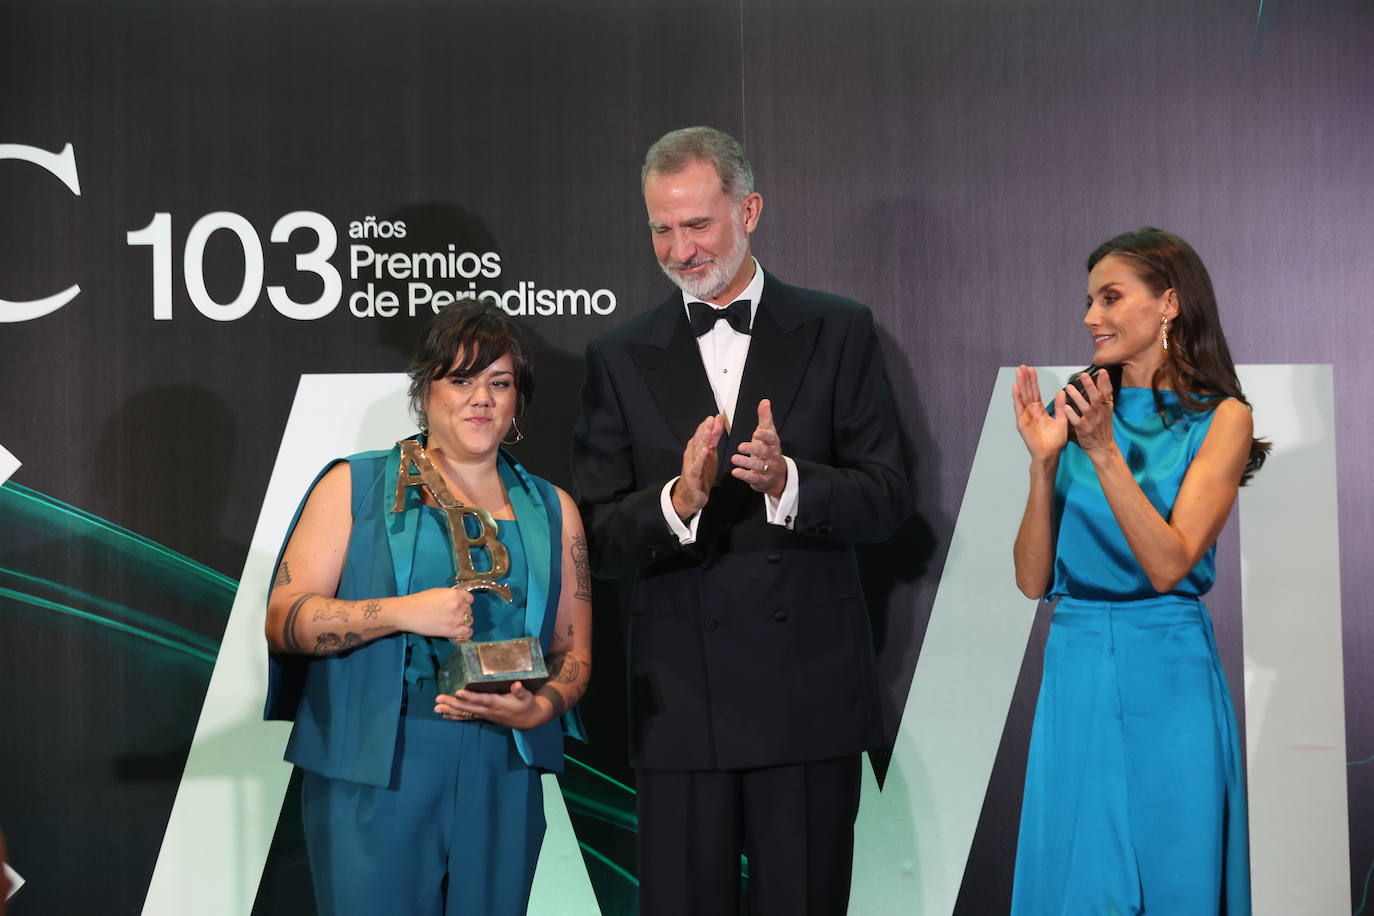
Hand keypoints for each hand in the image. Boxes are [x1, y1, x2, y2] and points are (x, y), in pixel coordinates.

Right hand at [402, 587, 474, 640]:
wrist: (408, 613)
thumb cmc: (420, 601)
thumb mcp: (439, 592)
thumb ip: (451, 596)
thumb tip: (459, 600)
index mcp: (455, 595)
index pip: (470, 598)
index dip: (464, 601)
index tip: (459, 604)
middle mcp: (458, 606)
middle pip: (469, 610)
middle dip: (462, 611)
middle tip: (452, 614)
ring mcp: (456, 619)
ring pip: (470, 620)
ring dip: (464, 621)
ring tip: (454, 622)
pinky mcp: (452, 631)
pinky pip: (468, 632)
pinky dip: (465, 632)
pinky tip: (459, 630)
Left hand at [434, 681, 550, 729]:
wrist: (528, 719)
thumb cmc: (527, 704)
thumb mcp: (527, 697)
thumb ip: (521, 691)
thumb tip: (517, 684)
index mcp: (497, 703)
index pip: (481, 699)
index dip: (469, 697)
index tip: (458, 692)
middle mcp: (488, 710)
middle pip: (467, 707)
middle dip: (452, 703)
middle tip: (438, 699)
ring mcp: (484, 715)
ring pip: (464, 713)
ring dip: (450, 710)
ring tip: (436, 708)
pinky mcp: (483, 716)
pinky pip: (467, 717)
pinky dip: (455, 716)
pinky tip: (445, 715)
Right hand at [671, 413, 724, 519]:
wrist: (692, 494)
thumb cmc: (701, 473)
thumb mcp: (710, 453)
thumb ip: (714, 438)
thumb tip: (718, 422)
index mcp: (698, 448)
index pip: (703, 433)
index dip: (710, 425)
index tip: (718, 416)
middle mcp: (693, 453)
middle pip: (699, 439)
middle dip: (706, 428)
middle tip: (712, 419)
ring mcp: (692, 463)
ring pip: (697, 449)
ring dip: (702, 439)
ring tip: (708, 430)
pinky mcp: (693, 474)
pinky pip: (697, 465)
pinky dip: (700, 457)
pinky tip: (705, 451)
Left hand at [731, 398, 785, 497]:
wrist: (776, 475)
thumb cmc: (768, 450)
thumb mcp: (768, 433)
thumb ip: (765, 418)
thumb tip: (765, 401)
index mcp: (773, 444)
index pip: (771, 439)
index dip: (765, 436)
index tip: (756, 432)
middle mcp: (772, 457)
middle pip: (764, 453)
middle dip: (753, 450)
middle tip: (740, 446)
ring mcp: (767, 470)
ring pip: (758, 467)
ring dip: (746, 462)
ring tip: (734, 458)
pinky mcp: (761, 480)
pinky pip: (753, 478)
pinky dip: (744, 475)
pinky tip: (734, 471)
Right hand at [1012, 365, 1067, 462]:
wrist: (1050, 454)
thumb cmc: (1055, 441)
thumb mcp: (1061, 420)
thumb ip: (1060, 406)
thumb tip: (1062, 392)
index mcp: (1039, 411)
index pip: (1035, 392)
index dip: (1033, 381)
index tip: (1032, 370)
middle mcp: (1031, 412)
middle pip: (1027, 392)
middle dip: (1025, 379)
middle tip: (1023, 366)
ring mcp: (1025, 416)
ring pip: (1022, 397)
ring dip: (1020, 384)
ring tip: (1018, 372)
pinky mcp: (1022, 422)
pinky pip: (1019, 407)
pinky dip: (1017, 397)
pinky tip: (1015, 387)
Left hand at [1063, 368, 1116, 454]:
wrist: (1102, 448)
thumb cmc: (1102, 429)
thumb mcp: (1106, 413)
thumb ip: (1104, 399)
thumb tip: (1102, 382)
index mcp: (1106, 408)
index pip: (1107, 393)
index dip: (1105, 382)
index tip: (1102, 371)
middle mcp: (1100, 414)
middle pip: (1096, 398)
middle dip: (1090, 385)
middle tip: (1084, 375)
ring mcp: (1092, 422)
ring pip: (1086, 407)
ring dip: (1077, 397)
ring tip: (1068, 387)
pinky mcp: (1084, 430)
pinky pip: (1077, 421)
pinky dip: (1072, 414)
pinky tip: (1066, 407)